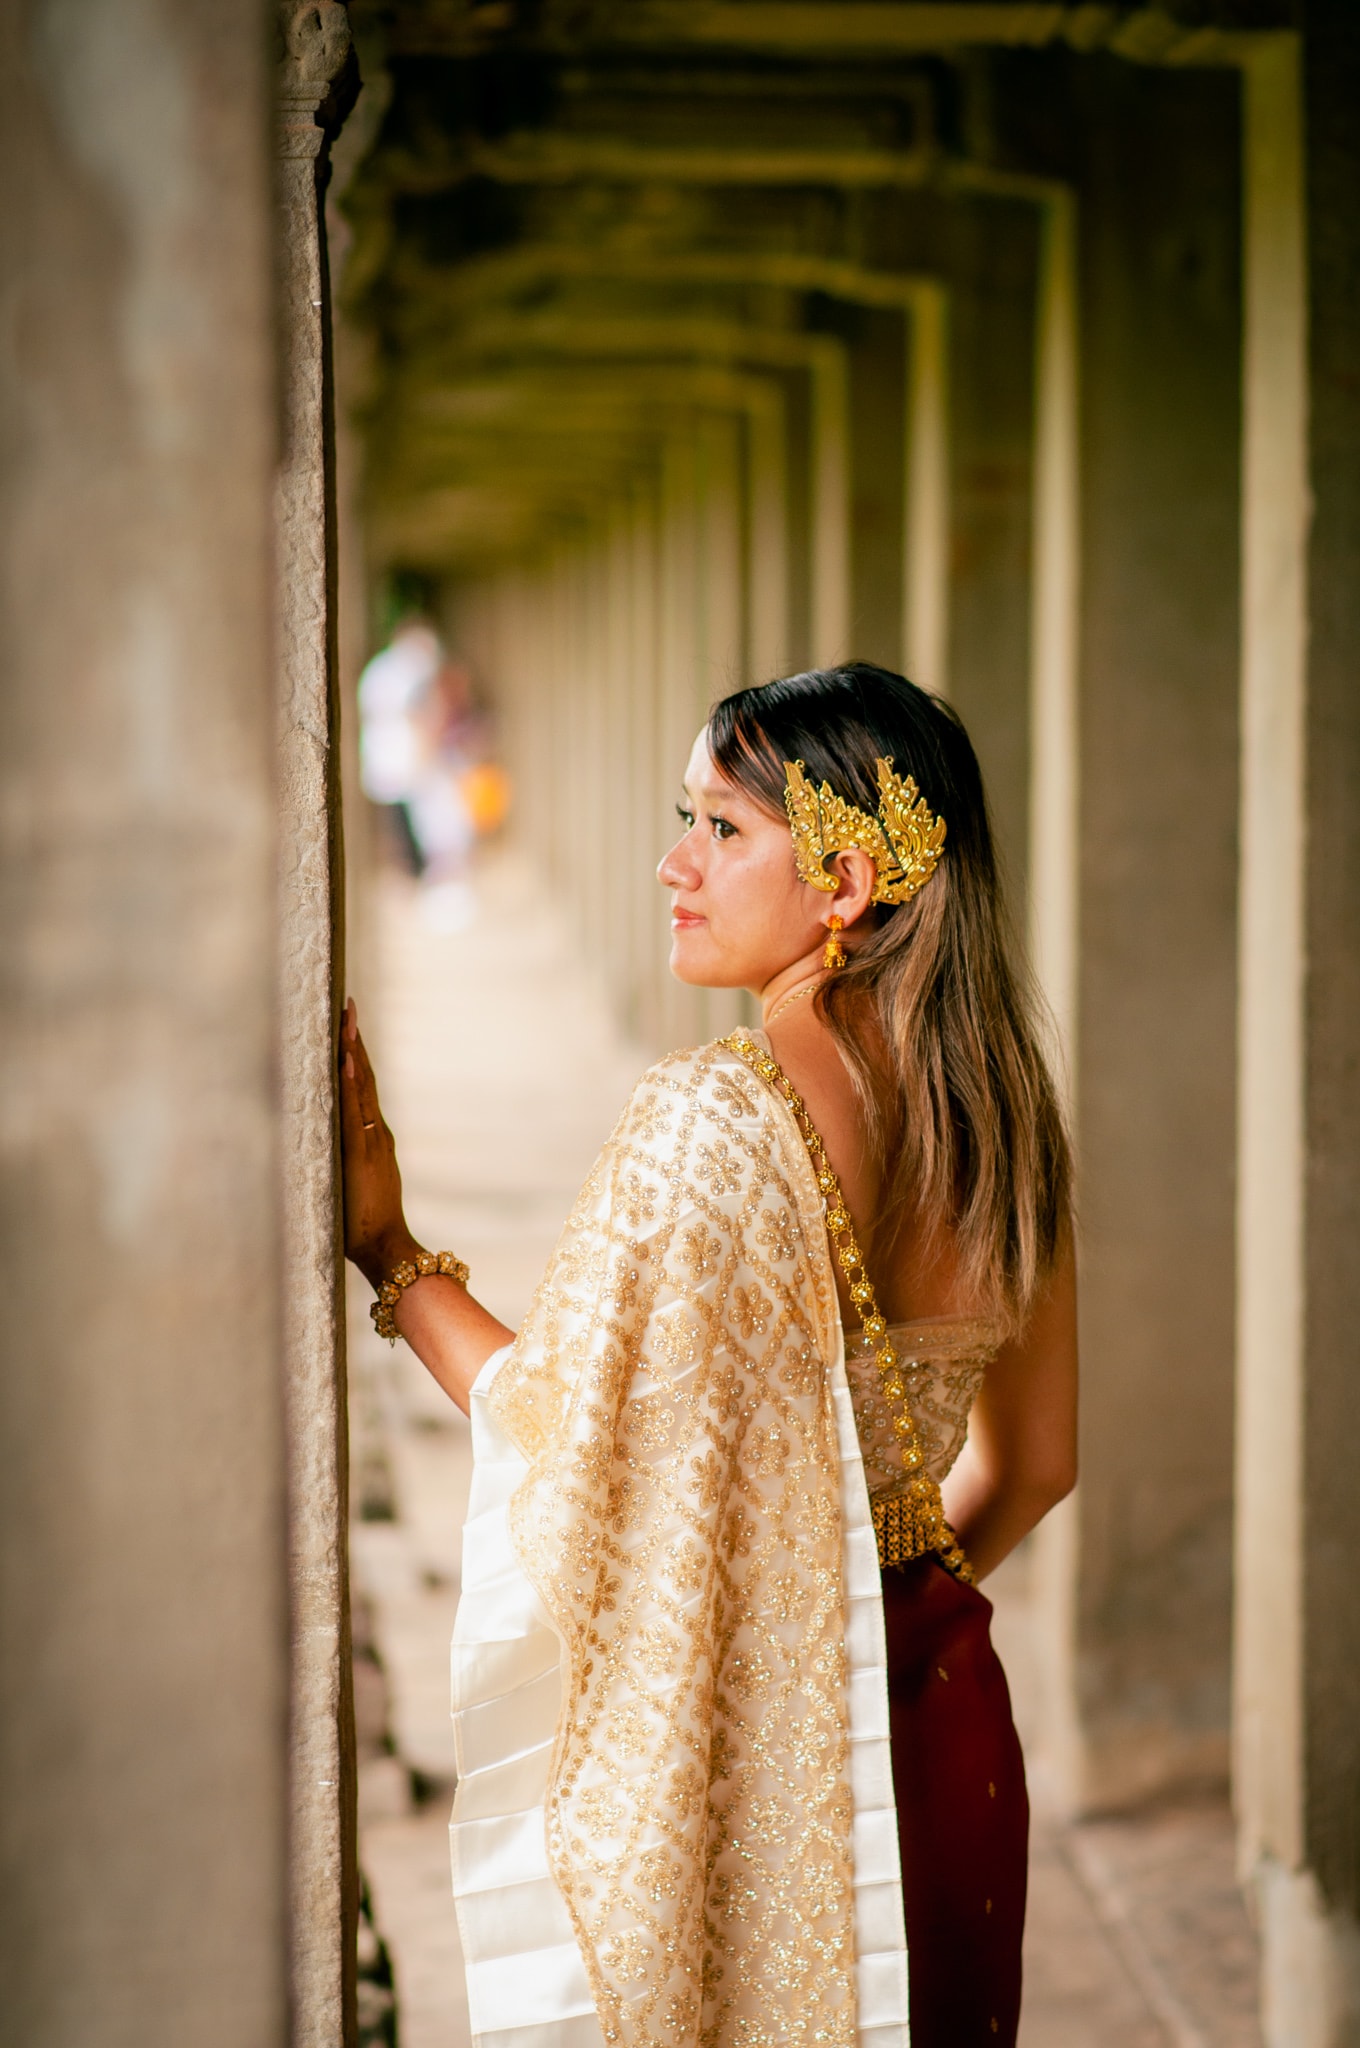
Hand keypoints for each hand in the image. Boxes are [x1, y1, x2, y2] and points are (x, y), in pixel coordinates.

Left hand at [338, 997, 418, 1287]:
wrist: (385, 1247)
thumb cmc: (361, 1225)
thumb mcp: (348, 1186)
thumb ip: (338, 1165)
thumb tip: (312, 1153)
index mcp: (372, 1139)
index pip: (362, 1087)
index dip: (354, 1055)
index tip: (347, 1023)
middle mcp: (376, 1132)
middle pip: (365, 1076)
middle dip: (354, 1040)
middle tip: (348, 1005)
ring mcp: (372, 1140)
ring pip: (362, 1086)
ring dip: (353, 1050)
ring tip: (347, 1019)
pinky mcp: (363, 1151)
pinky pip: (356, 1109)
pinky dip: (352, 1081)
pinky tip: (347, 1058)